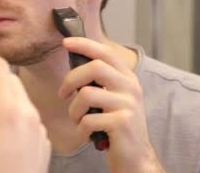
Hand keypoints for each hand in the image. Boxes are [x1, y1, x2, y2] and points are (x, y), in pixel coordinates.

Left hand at [58, 38, 163, 172]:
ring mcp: (127, 105)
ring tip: (78, 120)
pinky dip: (80, 129)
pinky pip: (88, 119)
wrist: (135, 157)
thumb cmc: (117, 126)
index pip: (105, 52)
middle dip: (71, 79)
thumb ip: (100, 81)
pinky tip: (87, 134)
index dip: (84, 44)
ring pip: (86, 94)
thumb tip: (75, 61)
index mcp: (127, 78)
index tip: (66, 42)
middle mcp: (130, 88)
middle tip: (63, 93)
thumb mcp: (113, 98)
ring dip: (74, 110)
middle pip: (94, 67)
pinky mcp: (122, 123)